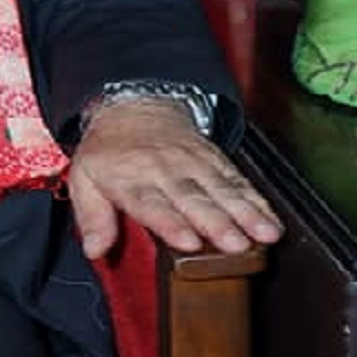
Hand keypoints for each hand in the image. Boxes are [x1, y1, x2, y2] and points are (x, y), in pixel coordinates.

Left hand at [68, 99, 282, 260]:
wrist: (133, 107)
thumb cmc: (109, 151)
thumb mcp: (84, 177)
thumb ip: (92, 215)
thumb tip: (94, 249)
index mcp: (131, 178)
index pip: (150, 203)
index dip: (169, 223)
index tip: (187, 242)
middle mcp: (164, 171)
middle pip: (192, 199)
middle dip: (216, 222)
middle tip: (235, 244)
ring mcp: (192, 164)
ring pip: (221, 190)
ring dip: (245, 213)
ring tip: (265, 234)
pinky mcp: (214, 160)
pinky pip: (238, 181)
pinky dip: (257, 201)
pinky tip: (271, 220)